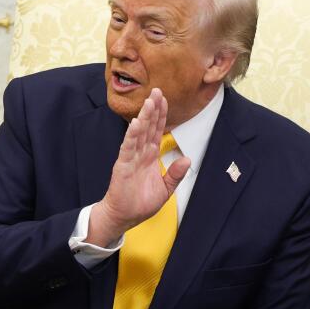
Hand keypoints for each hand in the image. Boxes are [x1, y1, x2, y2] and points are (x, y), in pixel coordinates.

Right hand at [88, 88, 190, 246]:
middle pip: (148, 127)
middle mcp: (140, 154)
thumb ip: (176, 174)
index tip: (164, 99)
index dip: (161, 115)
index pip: (156, 131)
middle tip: (157, 91)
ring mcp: (130, 158)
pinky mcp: (122, 166)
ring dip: (144, 117)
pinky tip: (135, 124)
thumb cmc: (140, 203)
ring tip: (149, 102)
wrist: (124, 217)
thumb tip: (187, 159)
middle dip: (153, 109)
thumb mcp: (166, 189)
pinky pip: (127, 148)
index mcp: (150, 156)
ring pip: (139, 133)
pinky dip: (131, 136)